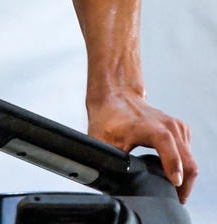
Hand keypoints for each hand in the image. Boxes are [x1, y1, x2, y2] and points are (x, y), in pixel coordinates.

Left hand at [87, 88, 196, 202]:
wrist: (115, 95)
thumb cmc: (107, 118)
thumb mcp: (101, 140)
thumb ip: (106, 160)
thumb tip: (106, 178)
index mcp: (148, 127)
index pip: (167, 145)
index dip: (173, 165)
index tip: (174, 182)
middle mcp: (167, 125)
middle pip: (187, 159)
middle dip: (184, 183)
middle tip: (174, 197)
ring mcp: (176, 126)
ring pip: (190, 159)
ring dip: (185, 175)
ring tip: (172, 189)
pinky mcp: (180, 129)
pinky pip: (189, 153)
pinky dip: (184, 165)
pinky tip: (173, 171)